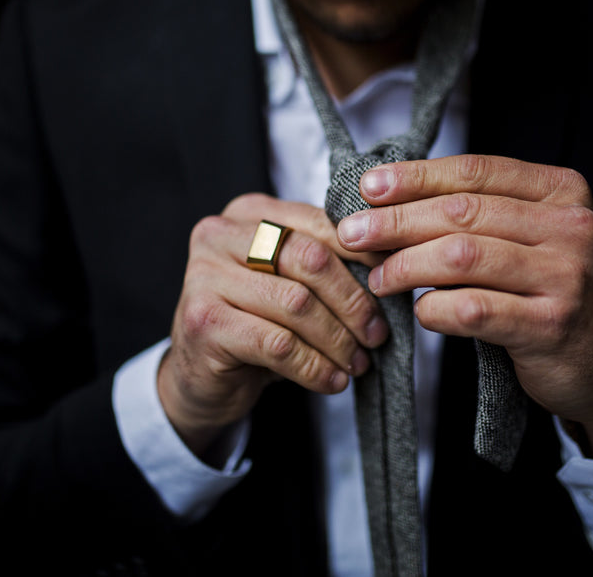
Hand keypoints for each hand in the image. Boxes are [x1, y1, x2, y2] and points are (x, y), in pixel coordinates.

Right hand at [159, 193, 388, 456]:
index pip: (320, 223)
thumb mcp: (289, 282)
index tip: (393, 285)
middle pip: (311, 261)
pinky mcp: (203, 322)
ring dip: (338, 340)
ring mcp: (205, 277)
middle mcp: (220, 234)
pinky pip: (278, 345)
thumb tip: (394, 264)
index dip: (365, 255)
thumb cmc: (254, 322)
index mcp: (248, 212)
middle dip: (354, 302)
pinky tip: (332, 380)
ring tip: (358, 363)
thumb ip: (326, 262)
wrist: (198, 376)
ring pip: (298, 305)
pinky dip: (315, 367)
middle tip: (377, 335)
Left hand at [336, 155, 592, 458]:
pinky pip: (472, 310)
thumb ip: (483, 215)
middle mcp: (570, 227)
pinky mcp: (551, 325)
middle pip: (462, 212)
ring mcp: (566, 276)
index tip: (368, 188)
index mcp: (563, 193)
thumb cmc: (558, 295)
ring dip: (405, 265)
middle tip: (353, 234)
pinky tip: (420, 312)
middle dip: (396, 221)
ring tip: (378, 277)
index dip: (415, 177)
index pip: (476, 172)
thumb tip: (391, 199)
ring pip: (461, 257)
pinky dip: (434, 309)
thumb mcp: (536, 240)